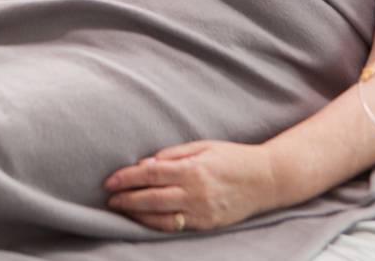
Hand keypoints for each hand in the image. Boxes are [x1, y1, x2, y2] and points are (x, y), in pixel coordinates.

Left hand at [103, 140, 279, 232]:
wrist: (266, 179)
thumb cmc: (233, 158)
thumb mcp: (204, 146)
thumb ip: (173, 154)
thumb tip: (146, 164)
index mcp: (193, 169)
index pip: (151, 174)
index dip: (127, 178)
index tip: (109, 181)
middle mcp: (195, 193)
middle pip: (150, 198)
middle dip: (126, 199)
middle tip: (109, 198)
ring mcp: (201, 212)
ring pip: (160, 218)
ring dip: (136, 215)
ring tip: (121, 210)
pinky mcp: (206, 224)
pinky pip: (175, 228)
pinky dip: (156, 224)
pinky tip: (144, 219)